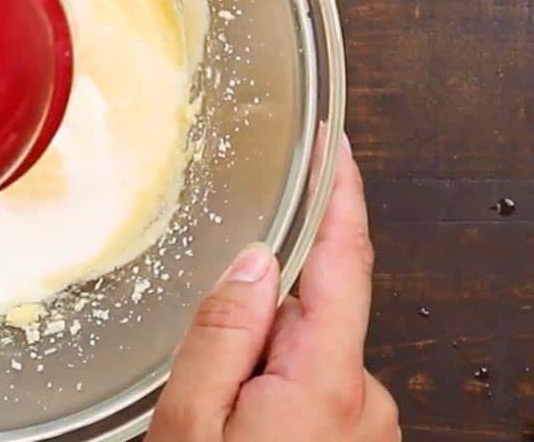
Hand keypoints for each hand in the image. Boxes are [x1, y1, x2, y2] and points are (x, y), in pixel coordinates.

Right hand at [147, 135, 399, 441]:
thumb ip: (220, 335)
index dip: (340, 194)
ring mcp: (368, 427)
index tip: (330, 144)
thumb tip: (251, 262)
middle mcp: (364, 401)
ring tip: (217, 426)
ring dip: (259, 371)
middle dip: (254, 325)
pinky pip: (314, 394)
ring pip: (304, 358)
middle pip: (307, 316)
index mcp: (325, 382)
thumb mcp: (189, 421)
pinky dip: (275, 399)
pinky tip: (242, 433)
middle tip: (202, 384)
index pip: (343, 262)